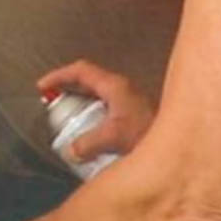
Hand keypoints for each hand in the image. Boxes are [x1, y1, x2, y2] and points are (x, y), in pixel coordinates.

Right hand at [36, 58, 154, 164]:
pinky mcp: (132, 114)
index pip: (81, 71)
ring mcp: (127, 101)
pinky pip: (104, 109)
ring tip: (68, 122)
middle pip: (87, 82)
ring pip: (96, 96)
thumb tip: (72, 150)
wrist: (177, 145)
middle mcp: (121, 89)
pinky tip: (90, 136)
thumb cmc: (151, 134)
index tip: (43, 86)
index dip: (59, 76)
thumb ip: (88, 144)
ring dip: (80, 106)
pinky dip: (91, 117)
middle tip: (52, 103)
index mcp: (115, 86)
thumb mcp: (113, 137)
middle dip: (67, 91)